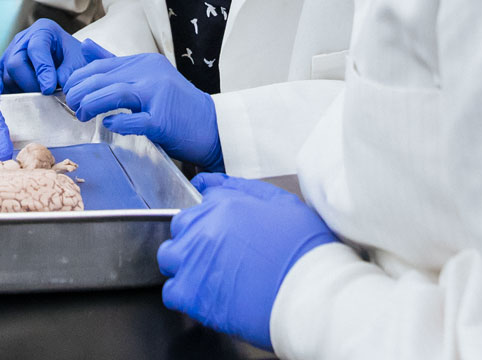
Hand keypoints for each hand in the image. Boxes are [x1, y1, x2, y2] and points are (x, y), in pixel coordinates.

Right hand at [0, 19, 112, 94]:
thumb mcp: (79, 62)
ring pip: (6, 76)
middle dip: (30, 83)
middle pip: (15, 63)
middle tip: (45, 95)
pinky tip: (26, 98)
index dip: (42, 71)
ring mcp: (10, 52)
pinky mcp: (4, 67)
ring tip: (41, 95)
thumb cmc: (75, 59)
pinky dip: (12, 92)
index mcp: (43, 30)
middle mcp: (23, 39)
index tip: (49, 88)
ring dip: (23, 90)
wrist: (71, 61)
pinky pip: (1, 82)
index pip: (36, 49)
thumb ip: (68, 73)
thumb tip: (52, 88)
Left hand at [62, 53, 222, 169]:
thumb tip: (85, 45)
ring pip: (114, 94)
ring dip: (91, 105)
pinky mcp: (163, 120)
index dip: (79, 78)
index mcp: (145, 62)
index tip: (70, 91)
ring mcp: (158, 96)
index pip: (101, 65)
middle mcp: (151, 74)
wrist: (213, 126)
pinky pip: (133, 120)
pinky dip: (116, 122)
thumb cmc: (176, 105)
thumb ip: (115, 63)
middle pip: (103, 78)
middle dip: (79, 92)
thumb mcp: (146, 76)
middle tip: (71, 105)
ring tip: (81, 115)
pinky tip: (108, 124)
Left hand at [157, 174, 338, 349]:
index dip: (206, 224)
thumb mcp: (279, 202)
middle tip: (219, 257)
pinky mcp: (192, 294)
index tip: (218, 236)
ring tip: (212, 277)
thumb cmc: (304, 249)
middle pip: (179, 231)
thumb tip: (210, 185)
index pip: (194, 210)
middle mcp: (201, 230)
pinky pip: (171, 292)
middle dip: (194, 241)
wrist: (311, 290)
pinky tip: (208, 296)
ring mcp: (193, 262)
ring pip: (170, 258)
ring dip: (185, 265)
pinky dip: (185, 295)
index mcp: (221, 206)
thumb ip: (239, 190)